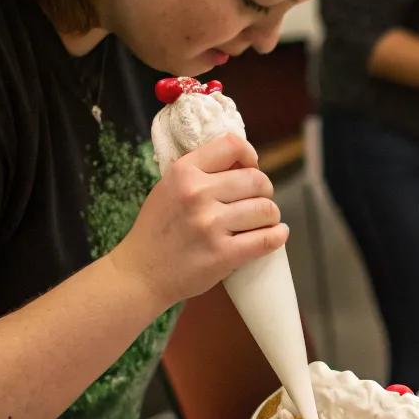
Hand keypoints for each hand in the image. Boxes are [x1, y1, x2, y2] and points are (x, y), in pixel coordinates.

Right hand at [110, 133, 287, 311]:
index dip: (250, 156)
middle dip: (264, 190)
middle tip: (258, 201)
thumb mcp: (169, 188)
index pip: (232, 145)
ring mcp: (211, 224)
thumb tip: (244, 161)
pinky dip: (278, 236)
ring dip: (270, 216)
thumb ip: (201, 172)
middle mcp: (198, 193)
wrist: (140, 273)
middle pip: (257, 180)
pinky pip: (266, 239)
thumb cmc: (158, 230)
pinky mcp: (223, 254)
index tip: (252, 168)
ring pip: (266, 209)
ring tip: (262, 222)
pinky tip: (277, 234)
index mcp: (184, 172)